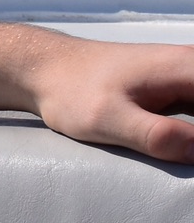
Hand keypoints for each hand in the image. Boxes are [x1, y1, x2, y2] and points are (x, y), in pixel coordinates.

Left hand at [27, 38, 193, 161]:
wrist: (43, 69)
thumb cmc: (71, 91)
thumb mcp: (109, 119)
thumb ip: (157, 136)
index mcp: (188, 69)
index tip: (192, 150)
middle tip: (185, 154)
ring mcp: (188, 79)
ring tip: (183, 152)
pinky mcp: (178, 92)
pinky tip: (186, 150)